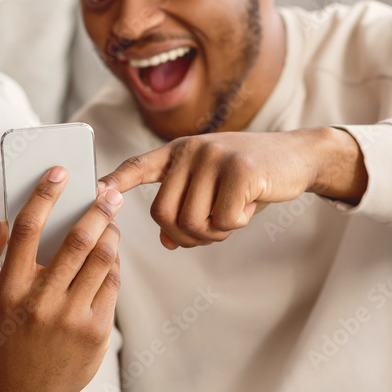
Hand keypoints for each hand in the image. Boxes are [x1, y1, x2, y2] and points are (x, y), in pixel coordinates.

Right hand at [0, 167, 122, 391]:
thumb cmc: (6, 335)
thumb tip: (0, 224)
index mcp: (9, 289)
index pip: (25, 229)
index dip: (43, 195)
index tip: (58, 172)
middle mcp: (40, 302)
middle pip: (76, 241)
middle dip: (96, 209)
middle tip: (107, 191)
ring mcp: (71, 317)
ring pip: (101, 259)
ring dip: (110, 233)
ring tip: (111, 220)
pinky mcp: (95, 330)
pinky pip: (111, 283)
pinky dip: (114, 263)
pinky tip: (110, 254)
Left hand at [98, 128, 366, 248]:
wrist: (298, 156)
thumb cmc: (250, 178)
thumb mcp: (214, 190)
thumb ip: (187, 209)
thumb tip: (167, 240)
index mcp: (178, 153)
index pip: (137, 166)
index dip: (115, 181)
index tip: (94, 192)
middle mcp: (190, 150)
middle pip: (164, 215)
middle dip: (187, 235)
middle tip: (213, 229)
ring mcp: (213, 156)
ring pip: (192, 222)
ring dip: (214, 232)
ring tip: (233, 213)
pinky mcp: (239, 169)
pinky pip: (223, 220)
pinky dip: (236, 224)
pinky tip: (250, 205)